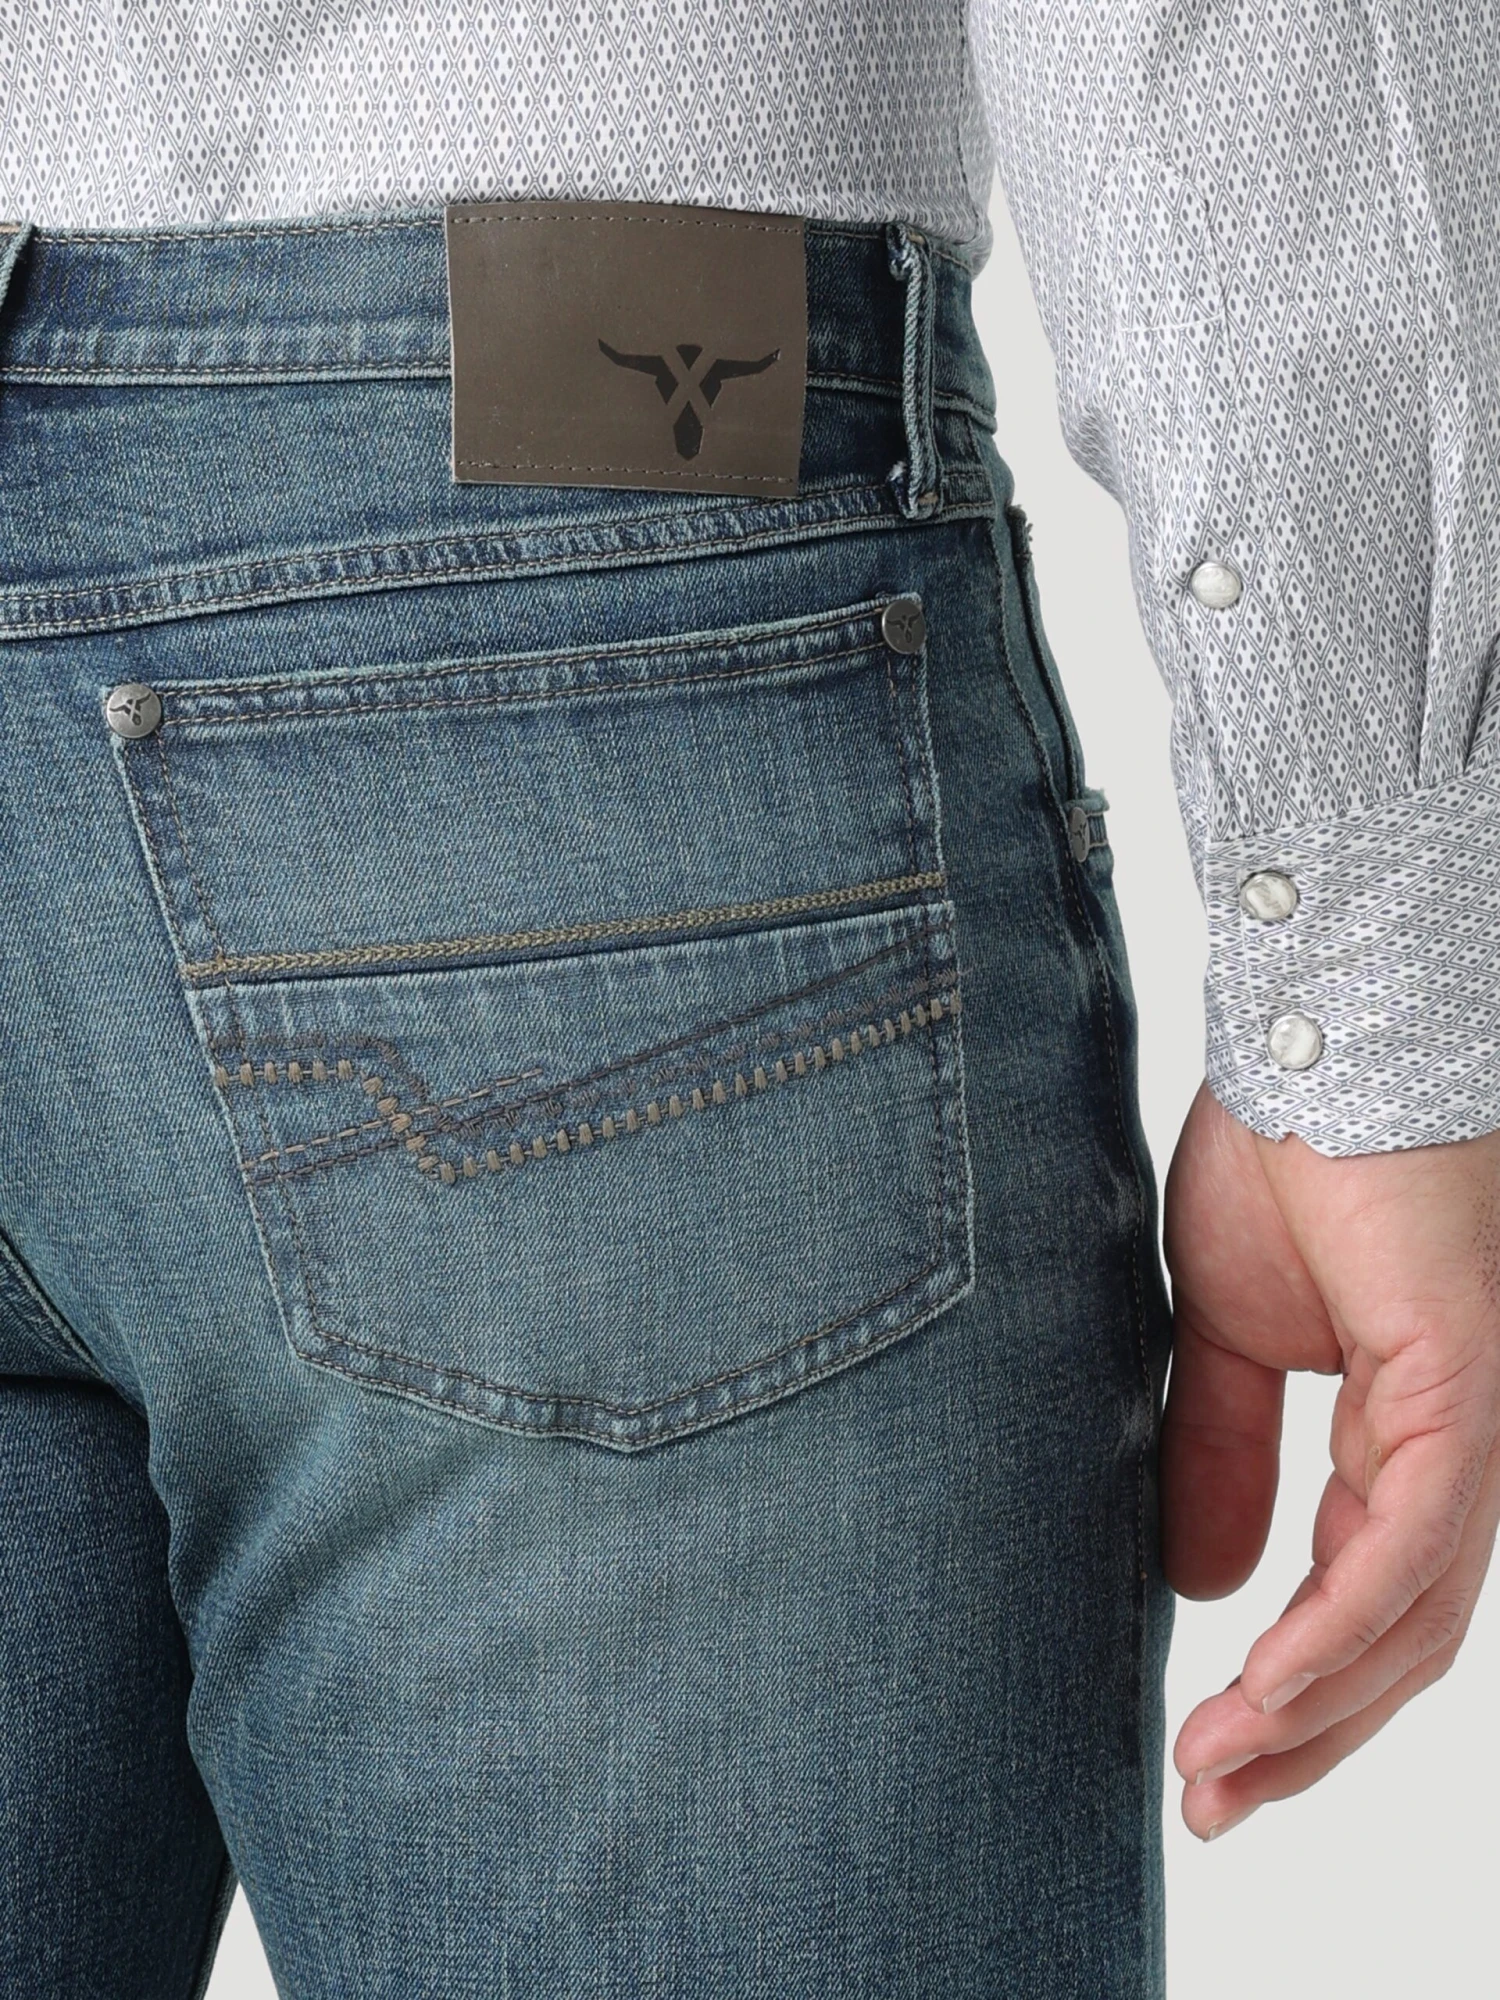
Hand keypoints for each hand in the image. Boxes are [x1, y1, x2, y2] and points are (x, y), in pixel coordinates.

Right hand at [1161, 1082, 1499, 1839]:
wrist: (1312, 1027)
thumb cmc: (1280, 1151)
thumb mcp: (1218, 1333)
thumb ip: (1219, 1453)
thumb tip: (1204, 1586)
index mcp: (1403, 1426)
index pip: (1364, 1595)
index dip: (1293, 1689)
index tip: (1206, 1758)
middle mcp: (1457, 1441)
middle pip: (1402, 1636)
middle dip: (1307, 1733)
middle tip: (1210, 1804)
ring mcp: (1473, 1416)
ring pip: (1417, 1612)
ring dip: (1316, 1706)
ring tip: (1220, 1770)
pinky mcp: (1464, 1382)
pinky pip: (1413, 1542)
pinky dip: (1341, 1625)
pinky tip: (1268, 1684)